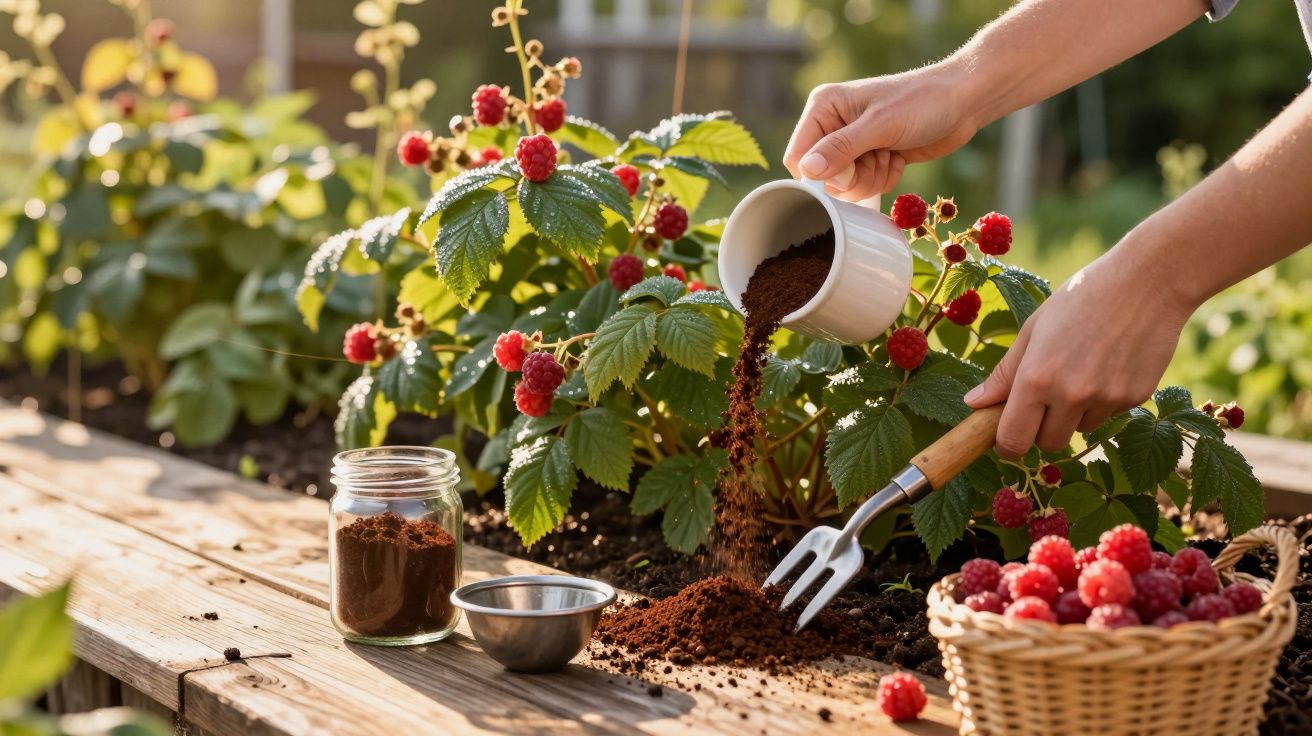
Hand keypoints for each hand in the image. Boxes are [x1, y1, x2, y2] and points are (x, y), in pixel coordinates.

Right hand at [783, 62, 980, 200]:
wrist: (962, 101)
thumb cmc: (922, 102)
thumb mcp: (880, 125)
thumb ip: (841, 148)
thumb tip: (807, 171)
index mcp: (823, 108)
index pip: (798, 157)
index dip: (820, 174)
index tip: (850, 169)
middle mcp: (832, 126)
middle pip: (822, 178)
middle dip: (854, 176)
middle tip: (878, 155)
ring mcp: (851, 143)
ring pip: (845, 186)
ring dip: (872, 177)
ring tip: (890, 152)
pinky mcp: (870, 157)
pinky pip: (865, 185)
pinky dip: (884, 177)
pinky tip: (897, 156)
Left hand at [963, 247, 1193, 458]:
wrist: (1148, 281)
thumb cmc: (1081, 298)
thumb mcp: (1034, 329)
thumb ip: (1004, 373)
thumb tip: (974, 404)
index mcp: (1036, 378)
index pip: (1014, 440)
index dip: (1007, 444)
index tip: (1006, 437)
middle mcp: (1070, 395)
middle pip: (1048, 443)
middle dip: (1042, 428)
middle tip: (1046, 397)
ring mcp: (1106, 399)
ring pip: (1080, 429)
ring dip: (1075, 413)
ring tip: (1084, 367)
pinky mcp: (1136, 398)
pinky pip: (1109, 415)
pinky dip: (1104, 400)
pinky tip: (1111, 363)